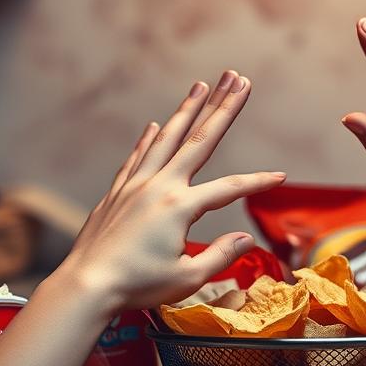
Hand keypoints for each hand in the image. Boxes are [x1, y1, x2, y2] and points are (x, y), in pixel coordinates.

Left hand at [61, 70, 284, 310]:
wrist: (85, 286)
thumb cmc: (137, 286)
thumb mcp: (187, 279)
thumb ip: (220, 256)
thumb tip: (246, 238)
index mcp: (179, 207)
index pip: (229, 188)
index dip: (257, 182)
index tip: (280, 177)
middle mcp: (157, 187)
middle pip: (198, 140)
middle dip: (222, 107)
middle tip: (239, 79)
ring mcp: (134, 186)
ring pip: (165, 140)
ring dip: (186, 110)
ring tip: (201, 85)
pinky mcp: (116, 194)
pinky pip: (136, 158)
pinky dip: (147, 140)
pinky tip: (154, 126)